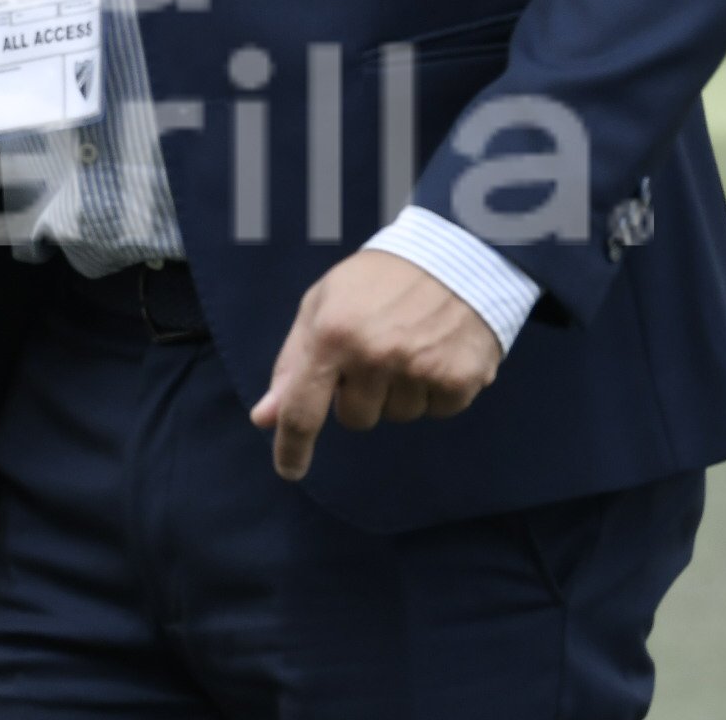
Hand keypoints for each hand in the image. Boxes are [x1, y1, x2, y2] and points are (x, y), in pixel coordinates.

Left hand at [249, 248, 502, 481]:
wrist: (456, 254)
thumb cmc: (377, 279)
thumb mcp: (322, 305)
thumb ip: (293, 364)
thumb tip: (265, 417)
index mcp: (332, 335)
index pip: (303, 410)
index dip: (292, 446)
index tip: (289, 470)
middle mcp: (374, 356)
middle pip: (355, 419)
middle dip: (359, 394)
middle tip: (374, 351)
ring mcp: (419, 369)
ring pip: (397, 416)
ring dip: (399, 391)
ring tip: (409, 344)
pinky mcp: (460, 379)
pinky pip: (436, 412)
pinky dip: (435, 390)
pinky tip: (438, 352)